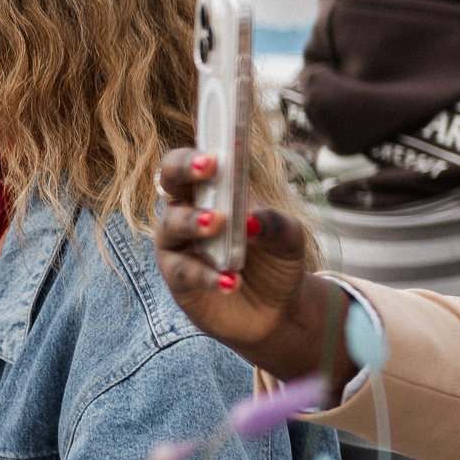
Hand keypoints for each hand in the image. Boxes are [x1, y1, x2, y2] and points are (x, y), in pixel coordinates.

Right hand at [153, 148, 347, 385]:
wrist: (278, 308)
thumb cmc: (277, 259)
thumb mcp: (289, 238)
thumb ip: (274, 223)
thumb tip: (250, 220)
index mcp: (214, 192)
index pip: (195, 161)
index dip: (197, 152)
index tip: (215, 151)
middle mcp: (188, 212)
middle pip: (170, 180)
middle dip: (185, 169)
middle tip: (209, 167)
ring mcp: (180, 246)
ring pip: (171, 226)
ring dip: (194, 221)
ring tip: (218, 223)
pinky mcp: (179, 281)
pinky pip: (184, 273)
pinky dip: (208, 275)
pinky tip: (231, 280)